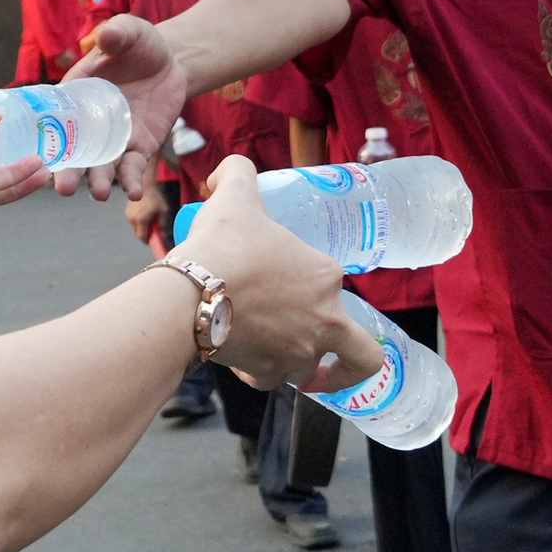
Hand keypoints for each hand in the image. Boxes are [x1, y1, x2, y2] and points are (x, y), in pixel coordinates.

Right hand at [57, 16, 186, 202]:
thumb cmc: (139, 44)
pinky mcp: (139, 147)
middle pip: (73, 152)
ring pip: (101, 167)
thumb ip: (117, 34)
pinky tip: (134, 192)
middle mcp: (88, 124)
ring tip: (101, 193)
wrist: (170, 61)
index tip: (37, 156)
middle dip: (68, 172)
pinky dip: (132, 181)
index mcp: (75, 96)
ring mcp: (113, 139)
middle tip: (63, 188)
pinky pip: (133, 168)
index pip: (53, 119)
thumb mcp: (129, 32)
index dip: (44, 137)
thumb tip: (107, 36)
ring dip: (99, 182)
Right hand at [125, 186, 169, 244]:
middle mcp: (132, 219)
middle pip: (138, 234)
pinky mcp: (127, 212)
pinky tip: (145, 215)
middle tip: (154, 230)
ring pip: (135, 228)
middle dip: (146, 234)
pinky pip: (133, 222)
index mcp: (141, 220)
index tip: (155, 241)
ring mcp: (128, 216)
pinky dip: (139, 222)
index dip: (149, 241)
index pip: (142, 238)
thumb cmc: (156, 197)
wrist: (144, 184)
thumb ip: (163, 226)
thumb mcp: (163, 211)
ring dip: (142, 228)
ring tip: (150, 220)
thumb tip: (163, 237)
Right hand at [174, 156, 381, 392]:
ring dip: (290, 359)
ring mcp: (298, 353)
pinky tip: (245, 361)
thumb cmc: (222, 246)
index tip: (289, 280)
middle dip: (350, 366)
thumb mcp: (235, 196)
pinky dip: (260, 373)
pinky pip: (270, 380)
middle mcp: (323, 321)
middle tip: (334, 358)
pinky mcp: (268, 373)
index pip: (336, 284)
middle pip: (361, 356)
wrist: (190, 295)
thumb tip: (225, 172)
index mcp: (325, 277)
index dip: (314, 282)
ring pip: (306, 367)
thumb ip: (237, 173)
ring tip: (265, 344)